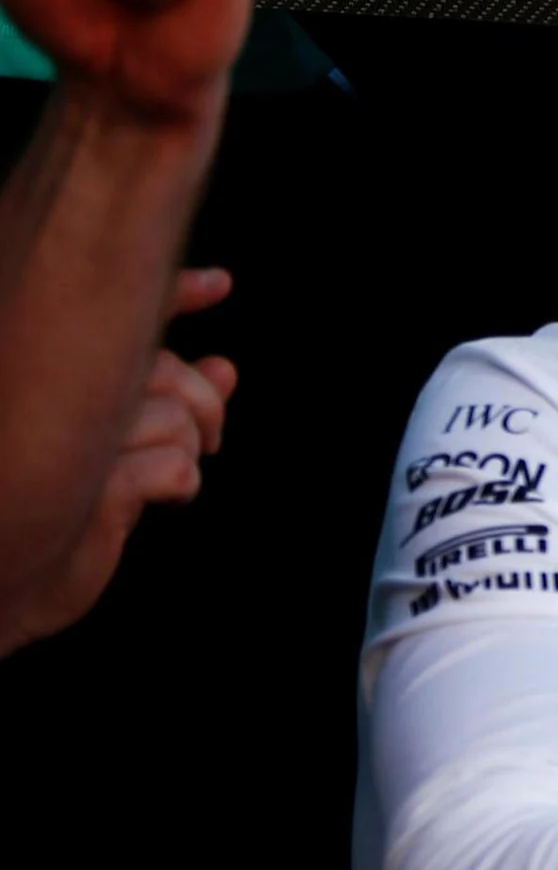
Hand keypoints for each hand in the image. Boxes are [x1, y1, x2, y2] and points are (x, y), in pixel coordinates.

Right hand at [3, 270, 236, 654]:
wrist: (9, 585)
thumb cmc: (58, 514)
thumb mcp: (117, 453)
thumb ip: (166, 405)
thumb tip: (224, 367)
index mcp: (55, 381)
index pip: (122, 323)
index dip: (171, 294)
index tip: (221, 284)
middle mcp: (51, 398)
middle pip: (162, 370)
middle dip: (204, 403)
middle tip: (210, 438)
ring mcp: (65, 441)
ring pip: (175, 420)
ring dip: (186, 453)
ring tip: (158, 481)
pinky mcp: (88, 488)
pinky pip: (173, 466)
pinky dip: (181, 483)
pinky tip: (163, 499)